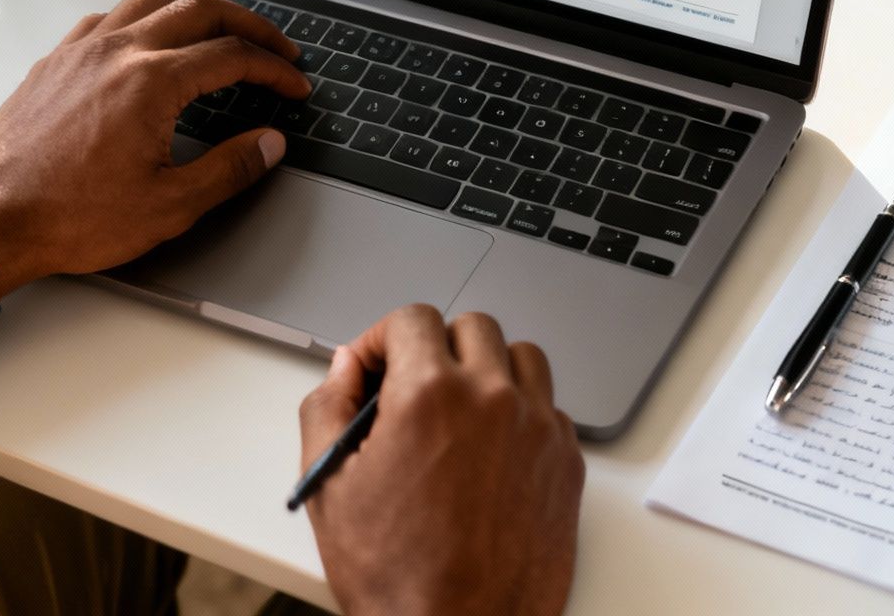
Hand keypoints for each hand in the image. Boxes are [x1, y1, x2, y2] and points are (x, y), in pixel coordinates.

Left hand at [0, 0, 308, 295]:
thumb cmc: (66, 216)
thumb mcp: (167, 206)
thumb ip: (228, 169)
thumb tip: (268, 144)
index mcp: (151, 82)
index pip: (232, 56)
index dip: (274, 68)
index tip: (293, 84)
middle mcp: (116, 51)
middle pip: (201, 9)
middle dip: (249, 24)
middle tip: (275, 47)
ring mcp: (81, 50)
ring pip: (153, 1)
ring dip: (198, 8)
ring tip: (222, 29)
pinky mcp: (55, 61)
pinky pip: (110, 16)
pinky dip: (145, 16)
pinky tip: (150, 39)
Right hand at [298, 306, 584, 615]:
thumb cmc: (398, 575)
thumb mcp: (328, 486)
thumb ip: (327, 408)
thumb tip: (345, 369)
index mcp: (430, 395)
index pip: (412, 319)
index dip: (383, 338)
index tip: (376, 365)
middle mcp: (492, 399)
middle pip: (471, 327)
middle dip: (436, 346)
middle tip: (412, 385)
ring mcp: (537, 429)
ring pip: (522, 357)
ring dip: (488, 369)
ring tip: (460, 408)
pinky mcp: (566, 463)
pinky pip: (550, 408)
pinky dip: (522, 412)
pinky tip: (492, 447)